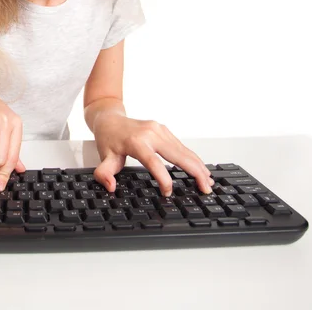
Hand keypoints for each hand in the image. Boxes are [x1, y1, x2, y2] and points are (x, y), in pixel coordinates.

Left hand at [92, 115, 213, 195]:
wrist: (110, 119)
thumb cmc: (108, 139)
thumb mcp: (103, 158)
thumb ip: (104, 174)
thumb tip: (110, 186)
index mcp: (136, 142)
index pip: (154, 162)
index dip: (163, 179)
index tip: (168, 192)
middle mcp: (150, 133)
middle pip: (177, 154)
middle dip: (194, 172)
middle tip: (206, 188)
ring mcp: (159, 129)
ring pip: (183, 150)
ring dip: (198, 165)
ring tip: (208, 181)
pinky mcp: (163, 129)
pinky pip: (181, 145)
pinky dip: (192, 158)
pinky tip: (200, 168)